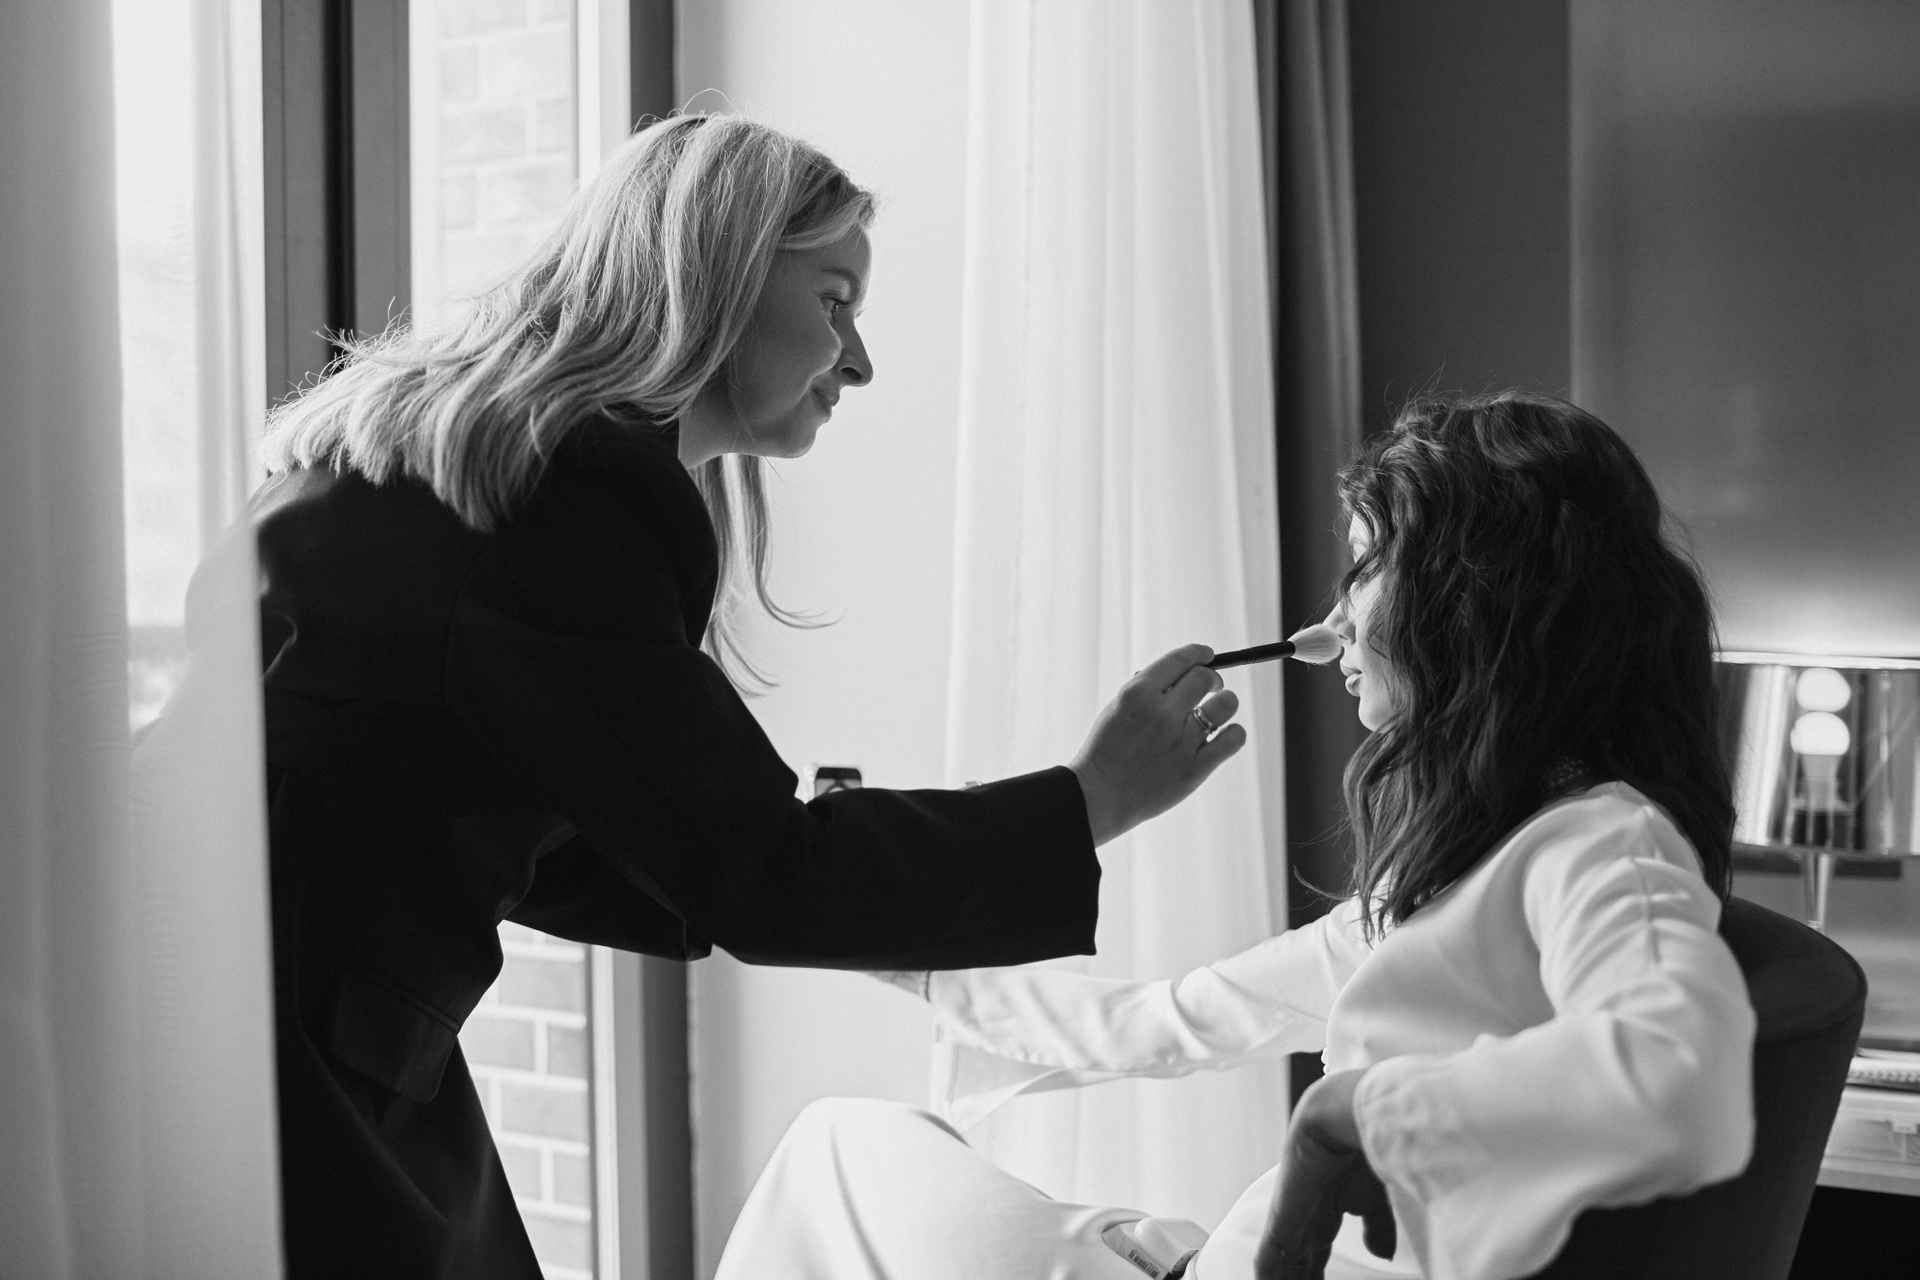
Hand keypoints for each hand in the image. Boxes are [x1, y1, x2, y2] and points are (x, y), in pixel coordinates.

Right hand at [1068, 644, 1244, 845]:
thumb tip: (1187, 673)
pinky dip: (1234, 732)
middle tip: (1214, 686)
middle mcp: (1162, 713)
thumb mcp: (1118, 708)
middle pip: (1205, 678)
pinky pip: (1233, 739)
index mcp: (1138, 692)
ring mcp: (1180, 741)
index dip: (1200, 652)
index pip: (1180, 659)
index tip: (1208, 655)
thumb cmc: (1108, 749)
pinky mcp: (1195, 768)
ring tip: (1218, 710)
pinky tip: (1225, 735)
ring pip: (1225, 704)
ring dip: (1226, 702)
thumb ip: (1149, 690)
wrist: (1099, 795)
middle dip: (1213, 678)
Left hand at [1254, 1069, 1395, 1279]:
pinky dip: (1267, 1273)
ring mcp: (1294, 1214)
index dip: (1317, 1273)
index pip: (1318, 1250)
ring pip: (1285, 1262)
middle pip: (1300, 1260)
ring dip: (1287, 1279)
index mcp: (1331, 1204)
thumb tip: (1380, 1254)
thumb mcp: (1379, 1194)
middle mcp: (1309, 1211)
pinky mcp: (1283, 1215)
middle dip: (1302, 1278)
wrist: (1350, 1115)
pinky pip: (1269, 1254)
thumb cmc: (1371, 1142)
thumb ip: (1377, 1226)